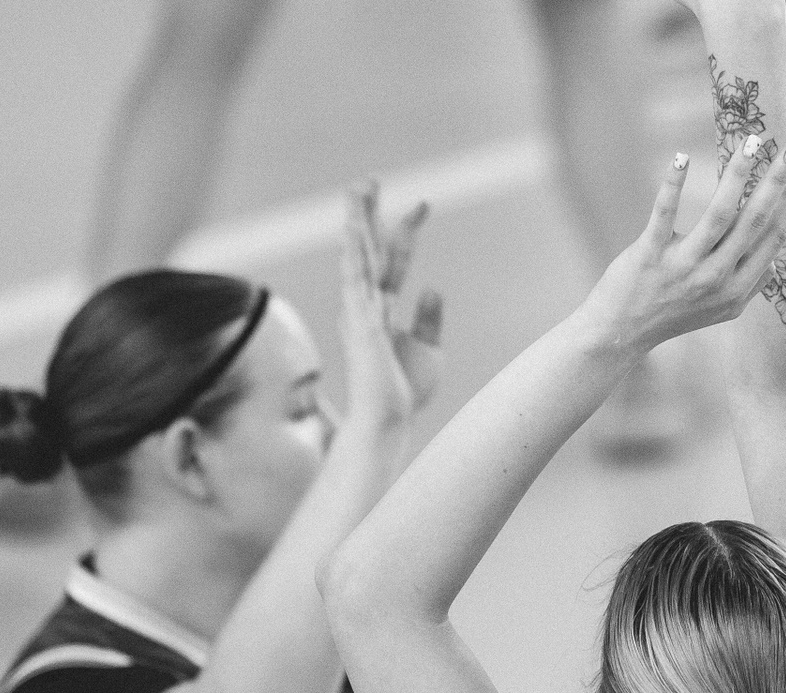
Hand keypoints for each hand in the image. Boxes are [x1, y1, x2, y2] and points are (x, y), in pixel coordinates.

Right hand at [340, 182, 445, 429]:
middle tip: (367, 178)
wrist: (388, 419)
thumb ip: (428, 318)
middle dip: (368, 213)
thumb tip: (432, 286)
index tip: (423, 204)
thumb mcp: (428, 350)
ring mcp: (359, 310)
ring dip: (358, 220)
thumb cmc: (405, 392)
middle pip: (369, 250)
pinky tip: (353, 226)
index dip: (406, 232)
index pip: (393, 262)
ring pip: (358, 255)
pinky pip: (356, 278)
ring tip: (358, 187)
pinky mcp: (359, 320)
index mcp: (379, 311)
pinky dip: (355, 250)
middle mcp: (364, 305)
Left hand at [581, 139, 785, 354]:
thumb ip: (750, 286)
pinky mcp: (650, 254)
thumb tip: (775, 260)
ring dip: (738, 173)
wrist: (622, 334)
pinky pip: (665, 212)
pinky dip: (674, 183)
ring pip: (720, 213)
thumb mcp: (722, 310)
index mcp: (737, 289)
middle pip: (754, 221)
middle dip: (776, 182)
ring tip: (752, 142)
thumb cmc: (673, 316)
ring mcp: (684, 266)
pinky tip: (683, 157)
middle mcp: (716, 278)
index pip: (772, 239)